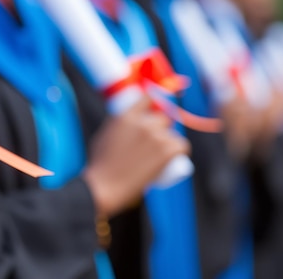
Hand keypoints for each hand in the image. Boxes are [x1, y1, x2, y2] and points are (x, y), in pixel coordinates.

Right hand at [83, 98, 190, 217]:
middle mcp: (143, 122)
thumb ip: (119, 123)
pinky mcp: (166, 150)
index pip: (148, 98)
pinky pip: (181, 146)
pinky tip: (174, 156)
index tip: (155, 111)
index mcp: (126, 115)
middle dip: (160, 128)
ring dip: (169, 142)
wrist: (104, 185)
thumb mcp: (105, 134)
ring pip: (172, 134)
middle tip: (154, 143)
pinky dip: (179, 151)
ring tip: (158, 156)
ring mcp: (156, 136)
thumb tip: (131, 120)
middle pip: (163, 118)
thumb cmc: (100, 164)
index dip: (154, 105)